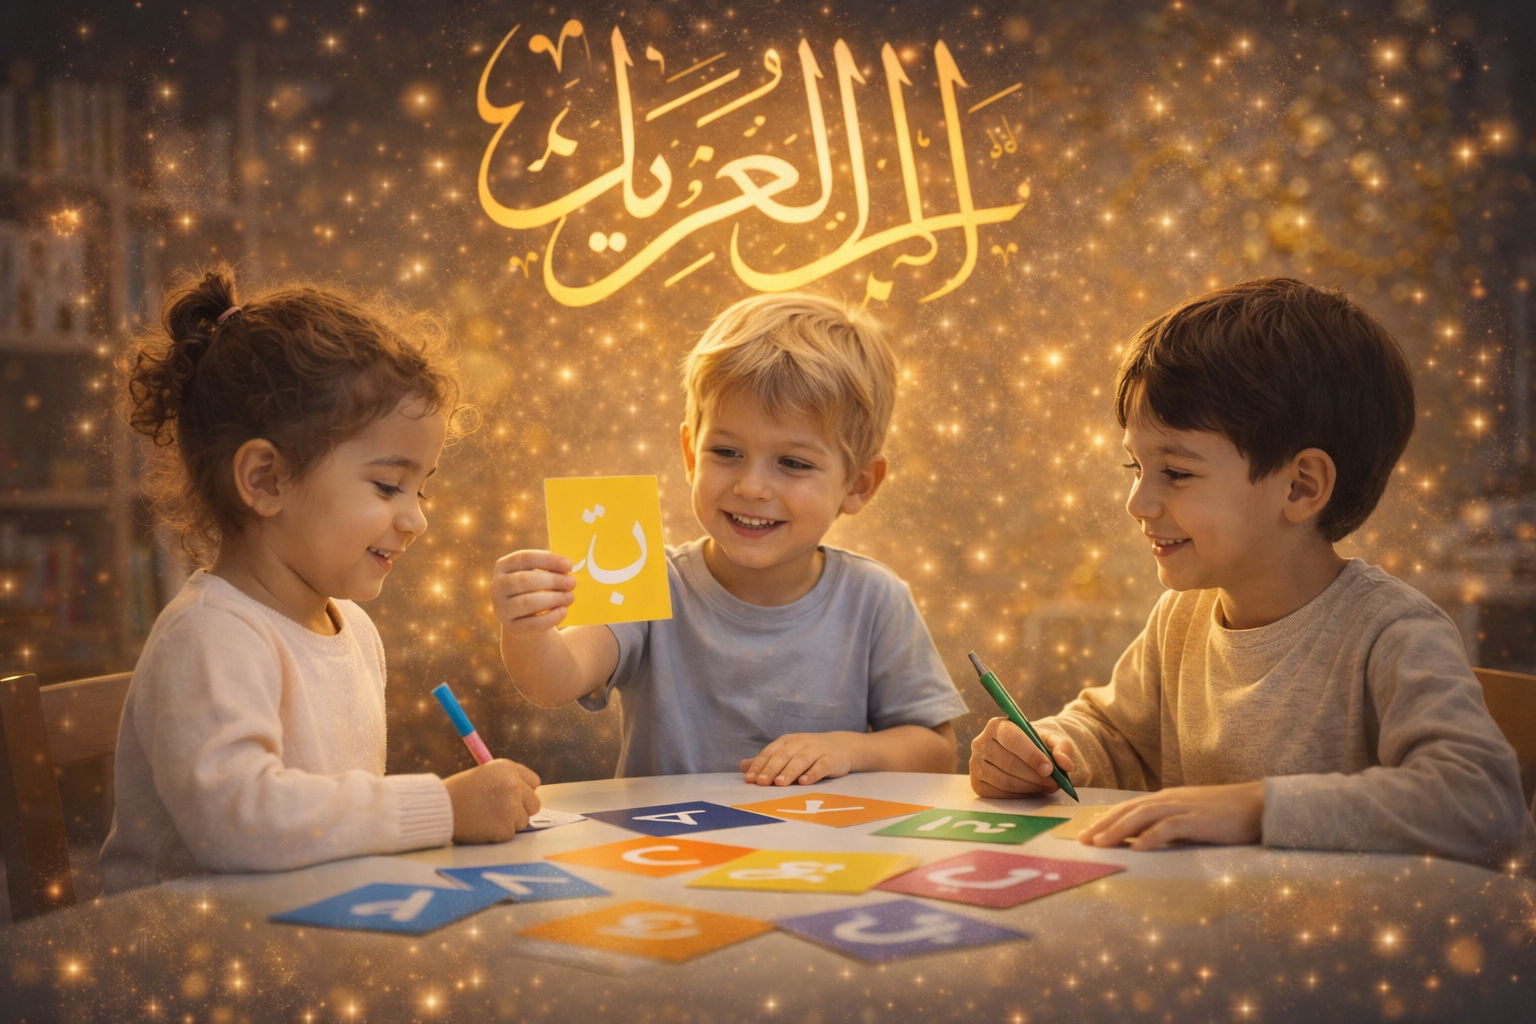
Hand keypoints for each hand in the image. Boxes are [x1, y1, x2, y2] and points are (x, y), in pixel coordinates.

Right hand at [444, 759, 541, 843]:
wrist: (440, 808)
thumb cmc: (458, 792)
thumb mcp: (484, 775)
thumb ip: (506, 782)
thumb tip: (524, 797)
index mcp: (508, 769)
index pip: (533, 782)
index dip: (525, 792)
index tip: (516, 799)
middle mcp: (514, 785)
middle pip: (534, 804)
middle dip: (521, 810)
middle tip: (502, 813)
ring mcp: (512, 807)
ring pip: (522, 821)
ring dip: (508, 823)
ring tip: (486, 817)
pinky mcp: (506, 827)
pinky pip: (510, 833)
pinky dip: (498, 833)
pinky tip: (482, 826)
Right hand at [491, 550, 574, 634]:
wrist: (527, 620)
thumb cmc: (537, 590)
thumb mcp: (539, 576)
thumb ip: (551, 571)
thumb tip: (568, 572)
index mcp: (503, 566)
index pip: (524, 558)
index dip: (548, 560)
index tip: (569, 565)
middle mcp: (497, 586)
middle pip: (525, 580)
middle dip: (552, 580)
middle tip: (572, 583)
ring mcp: (501, 608)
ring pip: (527, 602)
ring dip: (553, 599)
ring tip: (570, 597)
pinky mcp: (511, 627)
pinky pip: (532, 623)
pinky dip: (550, 617)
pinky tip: (563, 612)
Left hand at [739, 732, 854, 785]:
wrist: (842, 746)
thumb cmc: (808, 752)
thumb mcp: (787, 753)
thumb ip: (766, 761)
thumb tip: (743, 766)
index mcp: (787, 741)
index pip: (770, 752)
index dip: (759, 765)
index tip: (749, 779)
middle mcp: (800, 743)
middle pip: (783, 755)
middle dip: (771, 769)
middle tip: (761, 782)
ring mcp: (816, 750)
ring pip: (801, 760)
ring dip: (790, 771)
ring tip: (779, 783)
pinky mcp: (831, 759)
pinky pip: (821, 766)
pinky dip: (813, 773)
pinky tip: (804, 782)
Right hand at [969, 717, 1076, 797]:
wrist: (1019, 754)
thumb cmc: (1034, 745)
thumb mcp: (1050, 740)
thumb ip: (1062, 748)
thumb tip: (1065, 764)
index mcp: (997, 726)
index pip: (1012, 739)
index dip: (1031, 755)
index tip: (1049, 769)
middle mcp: (981, 742)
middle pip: (1008, 763)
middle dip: (1035, 776)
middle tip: (1053, 783)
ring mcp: (975, 764)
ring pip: (1004, 781)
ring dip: (1029, 788)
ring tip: (1045, 787)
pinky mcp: (976, 782)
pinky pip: (998, 794)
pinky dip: (1018, 796)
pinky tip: (1031, 791)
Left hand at [1078, 782, 1263, 850]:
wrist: (1257, 805)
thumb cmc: (1224, 814)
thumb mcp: (1189, 816)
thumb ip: (1167, 824)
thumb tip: (1144, 839)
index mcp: (1165, 799)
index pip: (1127, 808)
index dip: (1105, 820)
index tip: (1086, 835)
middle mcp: (1168, 799)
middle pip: (1128, 810)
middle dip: (1103, 825)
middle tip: (1083, 842)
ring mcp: (1182, 808)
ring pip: (1141, 816)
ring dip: (1118, 830)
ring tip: (1100, 844)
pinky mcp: (1197, 819)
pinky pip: (1169, 827)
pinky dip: (1151, 836)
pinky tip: (1137, 848)